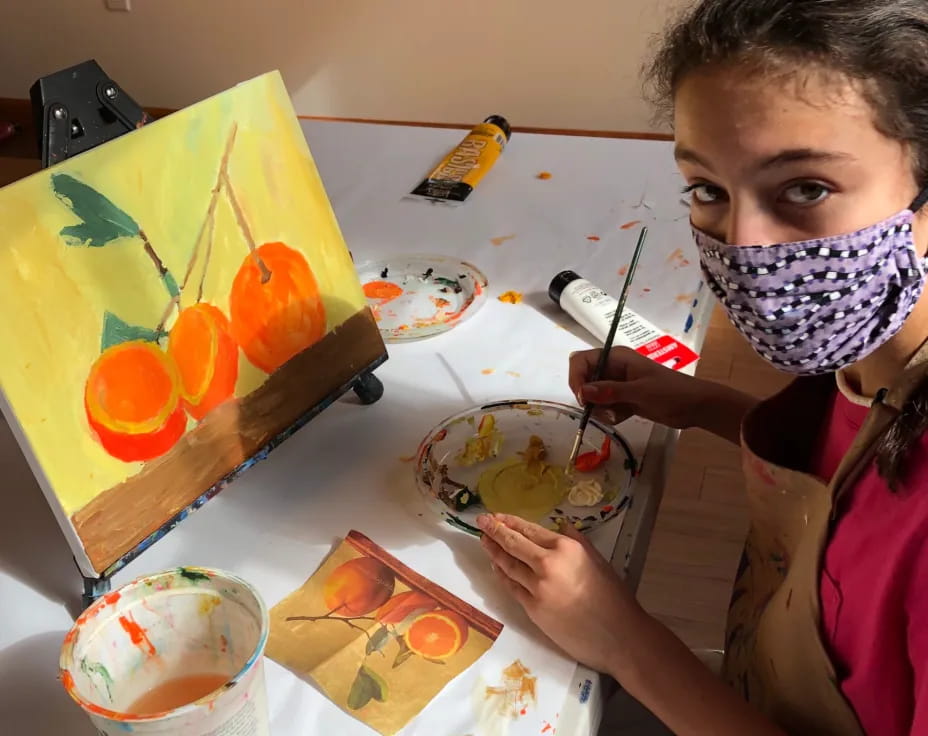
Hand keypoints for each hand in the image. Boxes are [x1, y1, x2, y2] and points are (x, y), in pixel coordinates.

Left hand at [477, 513, 648, 676]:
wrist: (619, 636)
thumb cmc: (614, 597)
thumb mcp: (597, 559)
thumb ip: (576, 540)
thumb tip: (559, 525)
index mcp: (566, 547)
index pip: (529, 530)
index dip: (509, 522)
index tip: (496, 516)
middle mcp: (548, 563)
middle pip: (512, 543)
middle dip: (494, 531)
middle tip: (481, 522)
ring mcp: (537, 587)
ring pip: (507, 565)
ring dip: (493, 552)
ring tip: (484, 542)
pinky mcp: (532, 609)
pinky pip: (511, 587)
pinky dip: (501, 575)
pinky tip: (496, 567)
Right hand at [568, 346, 704, 427]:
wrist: (695, 406)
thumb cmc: (671, 393)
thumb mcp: (640, 391)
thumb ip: (610, 391)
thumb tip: (582, 392)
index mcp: (616, 357)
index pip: (581, 361)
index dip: (576, 378)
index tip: (583, 399)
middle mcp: (613, 369)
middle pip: (584, 380)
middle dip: (589, 398)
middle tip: (604, 409)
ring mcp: (617, 384)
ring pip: (593, 397)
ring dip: (601, 409)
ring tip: (619, 414)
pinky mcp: (622, 399)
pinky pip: (605, 407)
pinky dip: (611, 414)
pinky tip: (626, 416)